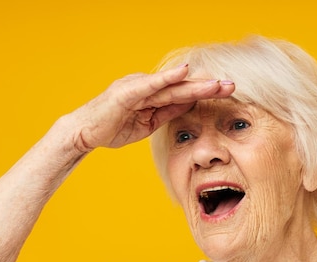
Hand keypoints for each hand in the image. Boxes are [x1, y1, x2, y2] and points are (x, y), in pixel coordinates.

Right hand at [66, 64, 234, 151]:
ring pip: (172, 86)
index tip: (228, 93)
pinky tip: (184, 72)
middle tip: (232, 85)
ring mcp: (137, 87)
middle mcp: (147, 86)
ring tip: (217, 82)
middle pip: (183, 87)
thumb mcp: (148, 123)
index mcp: (152, 94)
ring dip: (196, 84)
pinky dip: (167, 78)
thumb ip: (168, 112)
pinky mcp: (126, 92)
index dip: (206, 93)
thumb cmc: (113, 128)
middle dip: (208, 87)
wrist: (84, 133)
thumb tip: (190, 105)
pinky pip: (150, 85)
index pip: (184, 93)